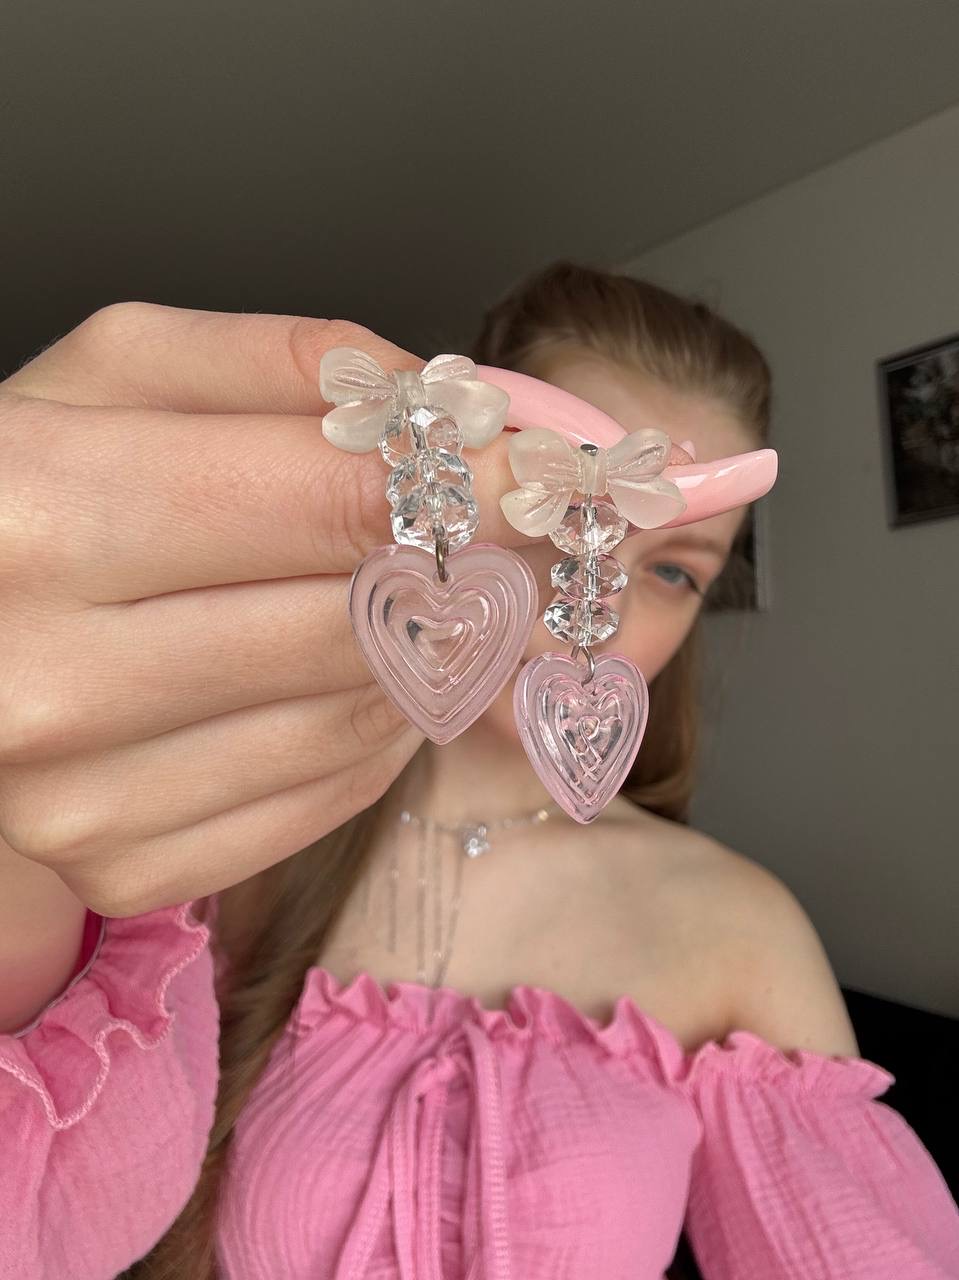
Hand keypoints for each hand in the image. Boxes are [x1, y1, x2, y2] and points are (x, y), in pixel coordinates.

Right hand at [0, 304, 519, 916]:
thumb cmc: (28, 485)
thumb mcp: (118, 374)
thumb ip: (278, 362)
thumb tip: (442, 407)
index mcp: (41, 515)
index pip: (324, 502)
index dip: (467, 484)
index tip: (545, 469)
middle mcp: (48, 679)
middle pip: (361, 623)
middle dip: (473, 570)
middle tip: (520, 533)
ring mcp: (82, 799)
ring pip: (360, 721)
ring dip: (430, 652)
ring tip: (418, 592)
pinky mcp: (122, 869)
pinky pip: (328, 800)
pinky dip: (379, 733)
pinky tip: (358, 676)